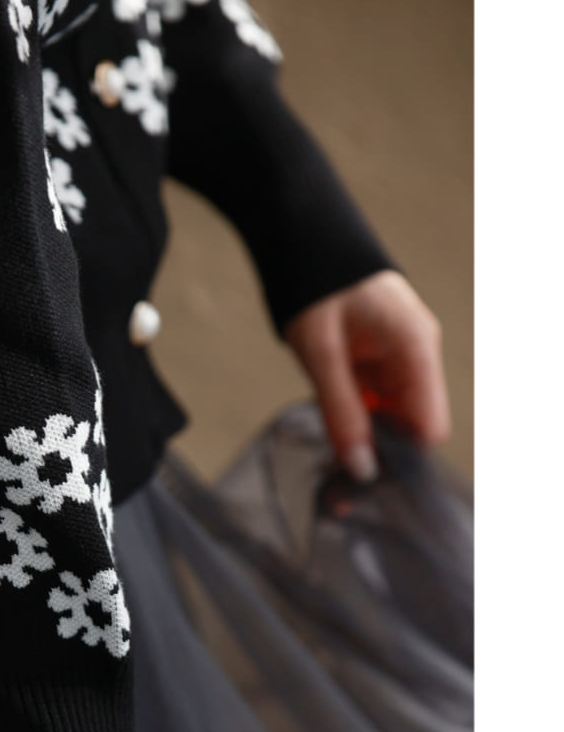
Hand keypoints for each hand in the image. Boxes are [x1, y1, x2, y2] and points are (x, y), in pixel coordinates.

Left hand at [283, 269, 450, 481]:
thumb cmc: (314, 286)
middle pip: (412, 428)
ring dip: (365, 445)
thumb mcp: (321, 355)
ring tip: (332, 472)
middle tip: (341, 490)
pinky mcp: (378, 364)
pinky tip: (332, 443)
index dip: (402, 460)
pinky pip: (375, 406)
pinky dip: (356, 426)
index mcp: (415, 348)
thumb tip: (361, 467)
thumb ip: (342, 412)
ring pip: (392, 421)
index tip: (367, 483)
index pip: (429, 426)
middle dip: (381, 458)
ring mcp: (398, 361)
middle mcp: (415, 357)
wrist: (301, 241)